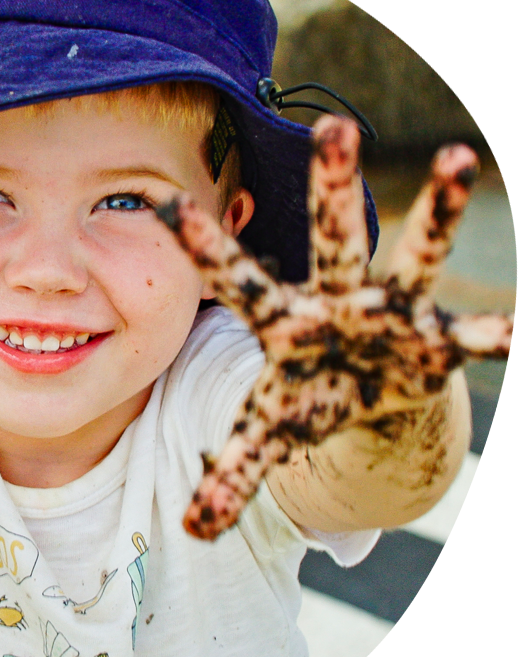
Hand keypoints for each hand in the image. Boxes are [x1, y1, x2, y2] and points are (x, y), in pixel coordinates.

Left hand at [157, 115, 524, 540]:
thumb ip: (230, 477)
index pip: (236, 279)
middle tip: (334, 123)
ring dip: (437, 214)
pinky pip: (477, 333)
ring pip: (413, 256)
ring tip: (457, 160)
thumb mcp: (265, 435)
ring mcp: (390, 313)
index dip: (205, 247)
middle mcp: (336, 303)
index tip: (165, 202)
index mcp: (282, 323)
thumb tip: (195, 533)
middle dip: (332, 187)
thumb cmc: (304, 400)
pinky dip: (501, 338)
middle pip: (332, 240)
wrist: (363, 398)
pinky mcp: (437, 337)